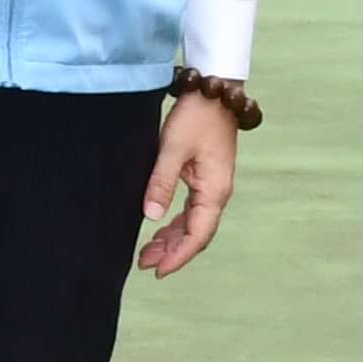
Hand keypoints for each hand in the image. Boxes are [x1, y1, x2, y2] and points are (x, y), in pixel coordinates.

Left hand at [137, 89, 240, 276]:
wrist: (214, 90)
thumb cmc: (196, 116)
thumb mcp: (172, 148)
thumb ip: (161, 183)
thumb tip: (152, 216)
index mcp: (214, 191)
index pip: (198, 235)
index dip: (178, 256)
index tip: (158, 271)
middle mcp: (218, 193)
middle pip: (197, 234)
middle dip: (172, 252)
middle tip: (144, 264)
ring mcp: (213, 187)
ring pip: (194, 224)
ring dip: (172, 239)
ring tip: (147, 252)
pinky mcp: (206, 178)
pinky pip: (193, 211)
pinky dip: (176, 224)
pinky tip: (160, 230)